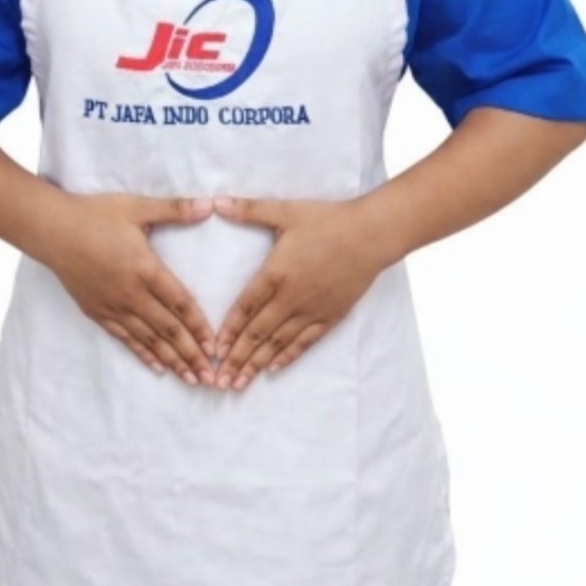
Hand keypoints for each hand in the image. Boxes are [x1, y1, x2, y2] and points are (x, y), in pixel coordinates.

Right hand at [42, 192, 217, 386]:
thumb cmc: (95, 215)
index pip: (180, 303)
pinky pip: (124, 338)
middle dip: (191, 355)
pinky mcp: (96, 312)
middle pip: (167, 329)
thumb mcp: (137, 207)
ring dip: (171, 361)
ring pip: (148, 339)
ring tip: (190, 379)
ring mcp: (112, 306)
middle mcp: (131, 294)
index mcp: (146, 269)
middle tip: (210, 377)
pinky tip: (156, 367)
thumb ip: (175, 209)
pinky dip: (142, 353)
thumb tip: (210, 205)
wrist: (51, 229)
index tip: (215, 347)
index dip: (199, 326)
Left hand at [212, 195, 383, 390]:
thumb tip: (217, 201)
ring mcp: (312, 309)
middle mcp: (291, 297)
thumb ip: (249, 209)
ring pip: (279, 342)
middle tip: (219, 381)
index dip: (228, 330)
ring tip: (239, 384)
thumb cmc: (327, 220)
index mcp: (276, 273)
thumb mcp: (285, 211)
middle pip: (258, 333)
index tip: (214, 350)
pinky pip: (305, 341)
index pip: (245, 307)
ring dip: (257, 364)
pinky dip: (287, 356)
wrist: (371, 234)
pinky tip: (273, 368)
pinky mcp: (331, 315)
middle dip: (237, 359)